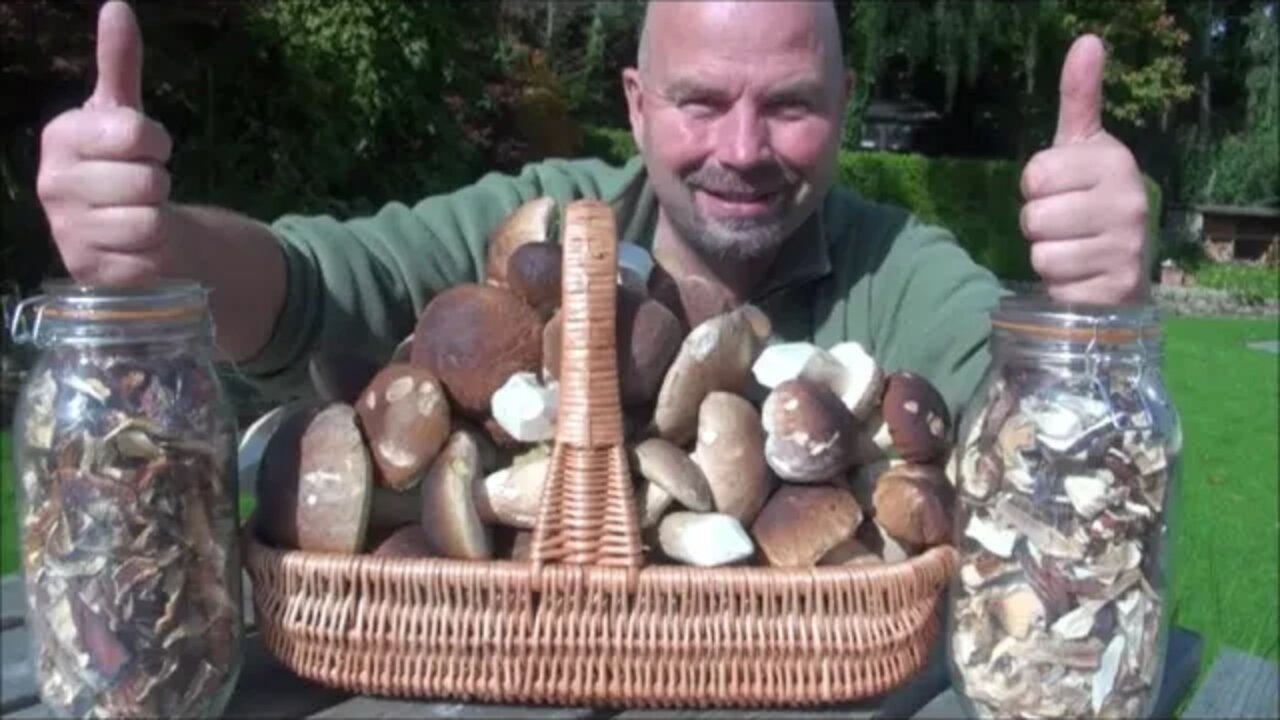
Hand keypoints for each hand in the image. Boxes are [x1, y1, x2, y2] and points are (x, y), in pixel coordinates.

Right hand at [37, 1, 179, 285]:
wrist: (121, 231)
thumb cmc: (121, 164)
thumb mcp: (123, 115)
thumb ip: (120, 64)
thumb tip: (117, 8)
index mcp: (60, 137)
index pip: (135, 133)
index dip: (156, 143)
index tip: (145, 149)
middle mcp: (53, 183)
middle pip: (147, 181)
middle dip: (159, 183)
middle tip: (143, 188)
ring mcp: (67, 230)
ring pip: (148, 222)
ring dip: (159, 220)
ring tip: (140, 215)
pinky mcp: (90, 271)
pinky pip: (146, 260)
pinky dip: (154, 255)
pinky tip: (138, 248)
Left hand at [1020, 35, 1148, 304]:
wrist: (1124, 265)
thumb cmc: (1091, 198)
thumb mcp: (1081, 147)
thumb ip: (1079, 98)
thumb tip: (1086, 41)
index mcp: (1114, 162)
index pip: (1034, 175)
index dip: (1035, 187)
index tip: (1059, 189)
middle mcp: (1128, 202)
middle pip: (1034, 217)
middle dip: (1038, 225)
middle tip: (1065, 225)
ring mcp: (1125, 249)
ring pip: (1042, 255)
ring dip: (1047, 257)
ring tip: (1073, 250)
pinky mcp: (1115, 290)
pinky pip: (1056, 288)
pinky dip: (1060, 287)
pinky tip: (1082, 277)